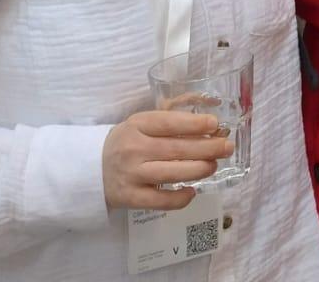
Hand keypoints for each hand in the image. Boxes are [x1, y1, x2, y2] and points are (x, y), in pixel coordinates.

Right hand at [101, 110, 234, 212]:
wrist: (92, 169)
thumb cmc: (127, 141)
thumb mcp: (142, 123)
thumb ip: (172, 118)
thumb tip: (210, 115)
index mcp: (137, 125)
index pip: (169, 123)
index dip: (194, 124)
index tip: (215, 124)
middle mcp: (133, 149)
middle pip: (176, 149)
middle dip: (207, 148)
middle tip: (226, 147)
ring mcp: (131, 174)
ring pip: (171, 174)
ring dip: (198, 170)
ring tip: (213, 166)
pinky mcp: (130, 198)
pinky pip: (160, 201)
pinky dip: (180, 198)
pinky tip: (192, 191)